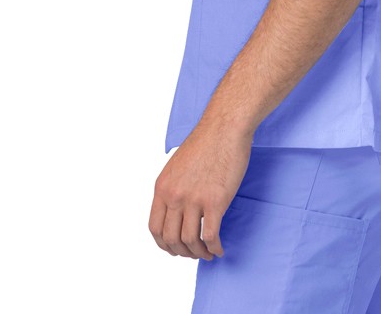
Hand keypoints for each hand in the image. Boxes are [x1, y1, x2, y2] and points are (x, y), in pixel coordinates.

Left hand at [149, 113, 252, 259]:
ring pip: (190, 241)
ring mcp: (194, 199)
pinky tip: (219, 248)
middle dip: (182, 252)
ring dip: (198, 253)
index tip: (174, 248)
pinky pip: (210, 235)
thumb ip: (174, 188)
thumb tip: (178, 210)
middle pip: (171, 239)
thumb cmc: (206, 142)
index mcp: (162, 187)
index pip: (155, 228)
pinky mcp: (215, 201)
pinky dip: (214, 247)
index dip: (164, 244)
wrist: (225, 127)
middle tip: (193, 253)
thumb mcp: (178, 165)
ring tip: (207, 253)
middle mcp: (174, 196)